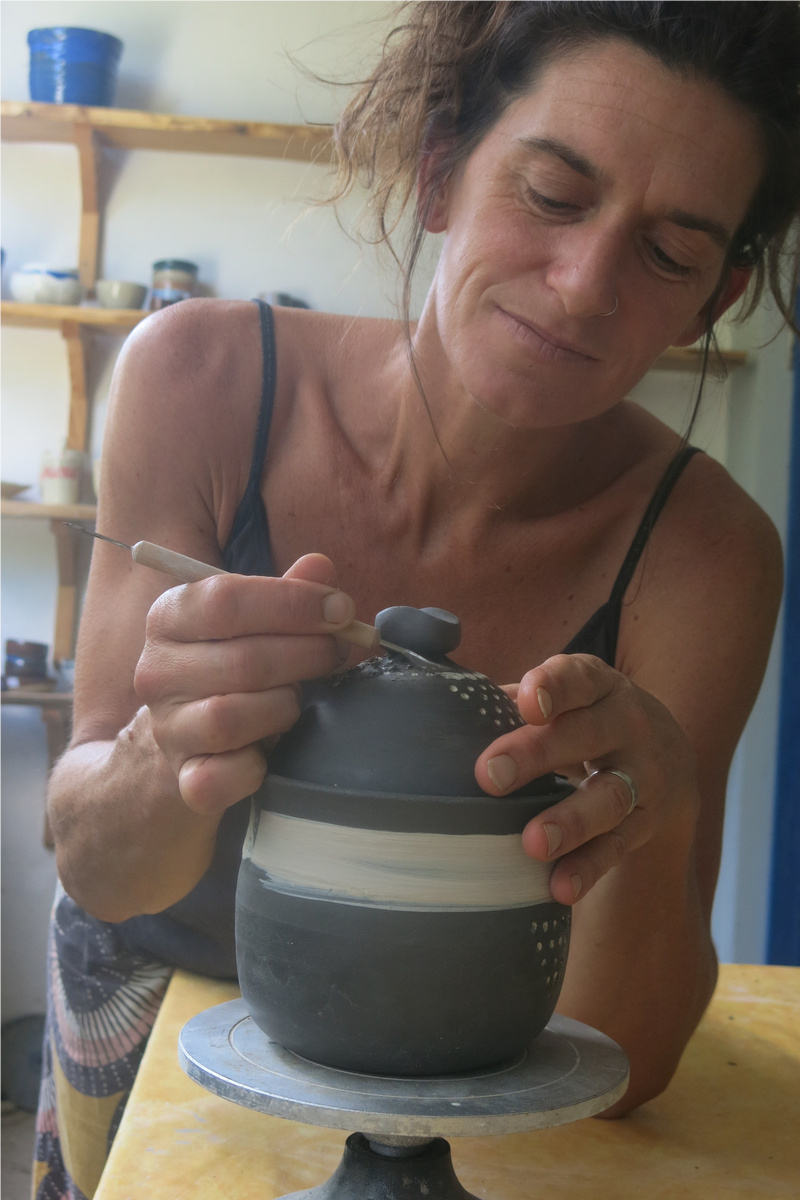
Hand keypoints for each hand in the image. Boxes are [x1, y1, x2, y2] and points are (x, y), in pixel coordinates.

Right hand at [133, 553, 354, 813]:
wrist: (182, 743)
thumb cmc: (230, 670)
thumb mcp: (254, 623)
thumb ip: (287, 594)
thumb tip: (321, 567)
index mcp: (169, 618)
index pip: (225, 599)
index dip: (293, 603)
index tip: (341, 609)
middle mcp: (157, 671)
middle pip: (243, 659)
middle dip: (307, 654)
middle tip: (336, 653)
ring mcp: (166, 728)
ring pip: (233, 717)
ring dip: (282, 708)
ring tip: (295, 701)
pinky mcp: (182, 778)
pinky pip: (222, 776)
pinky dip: (254, 766)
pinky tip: (269, 752)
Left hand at [474, 654, 697, 903]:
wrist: (669, 757)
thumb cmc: (588, 719)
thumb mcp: (567, 699)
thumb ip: (514, 703)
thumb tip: (451, 716)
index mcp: (598, 686)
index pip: (577, 679)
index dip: (553, 687)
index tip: (527, 703)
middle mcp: (627, 725)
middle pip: (585, 735)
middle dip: (537, 754)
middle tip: (489, 776)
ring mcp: (643, 775)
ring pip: (609, 798)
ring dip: (571, 822)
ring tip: (533, 843)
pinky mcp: (647, 822)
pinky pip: (618, 847)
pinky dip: (588, 867)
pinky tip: (560, 886)